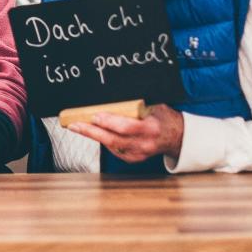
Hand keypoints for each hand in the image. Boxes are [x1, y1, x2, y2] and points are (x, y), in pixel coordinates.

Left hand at [67, 104, 184, 163]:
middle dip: (92, 132)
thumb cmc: (163, 116)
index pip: (127, 127)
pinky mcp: (134, 158)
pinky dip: (103, 141)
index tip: (95, 116)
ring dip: (93, 136)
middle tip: (75, 124)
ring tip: (77, 126)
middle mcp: (145, 143)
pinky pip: (114, 150)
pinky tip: (93, 133)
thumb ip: (137, 103)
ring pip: (111, 146)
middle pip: (114, 140)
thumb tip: (112, 93)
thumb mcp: (154, 105)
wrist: (176, 135)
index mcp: (151, 128)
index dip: (109, 122)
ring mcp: (139, 153)